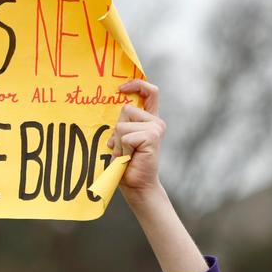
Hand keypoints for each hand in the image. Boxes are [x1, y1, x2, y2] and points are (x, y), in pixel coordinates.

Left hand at [107, 80, 164, 204]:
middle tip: (124, 148)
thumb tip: (116, 109)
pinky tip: (130, 158)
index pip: (150, 92)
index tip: (122, 88)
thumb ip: (123, 123)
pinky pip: (125, 136)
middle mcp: (155, 122)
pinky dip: (123, 149)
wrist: (137, 187)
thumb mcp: (123, 139)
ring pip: (122, 124)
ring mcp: (155, 128)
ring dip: (119, 142)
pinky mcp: (152, 136)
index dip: (137, 84)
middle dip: (118, 130)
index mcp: (150, 119)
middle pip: (126, 109)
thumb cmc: (127, 165)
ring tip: (127, 154)